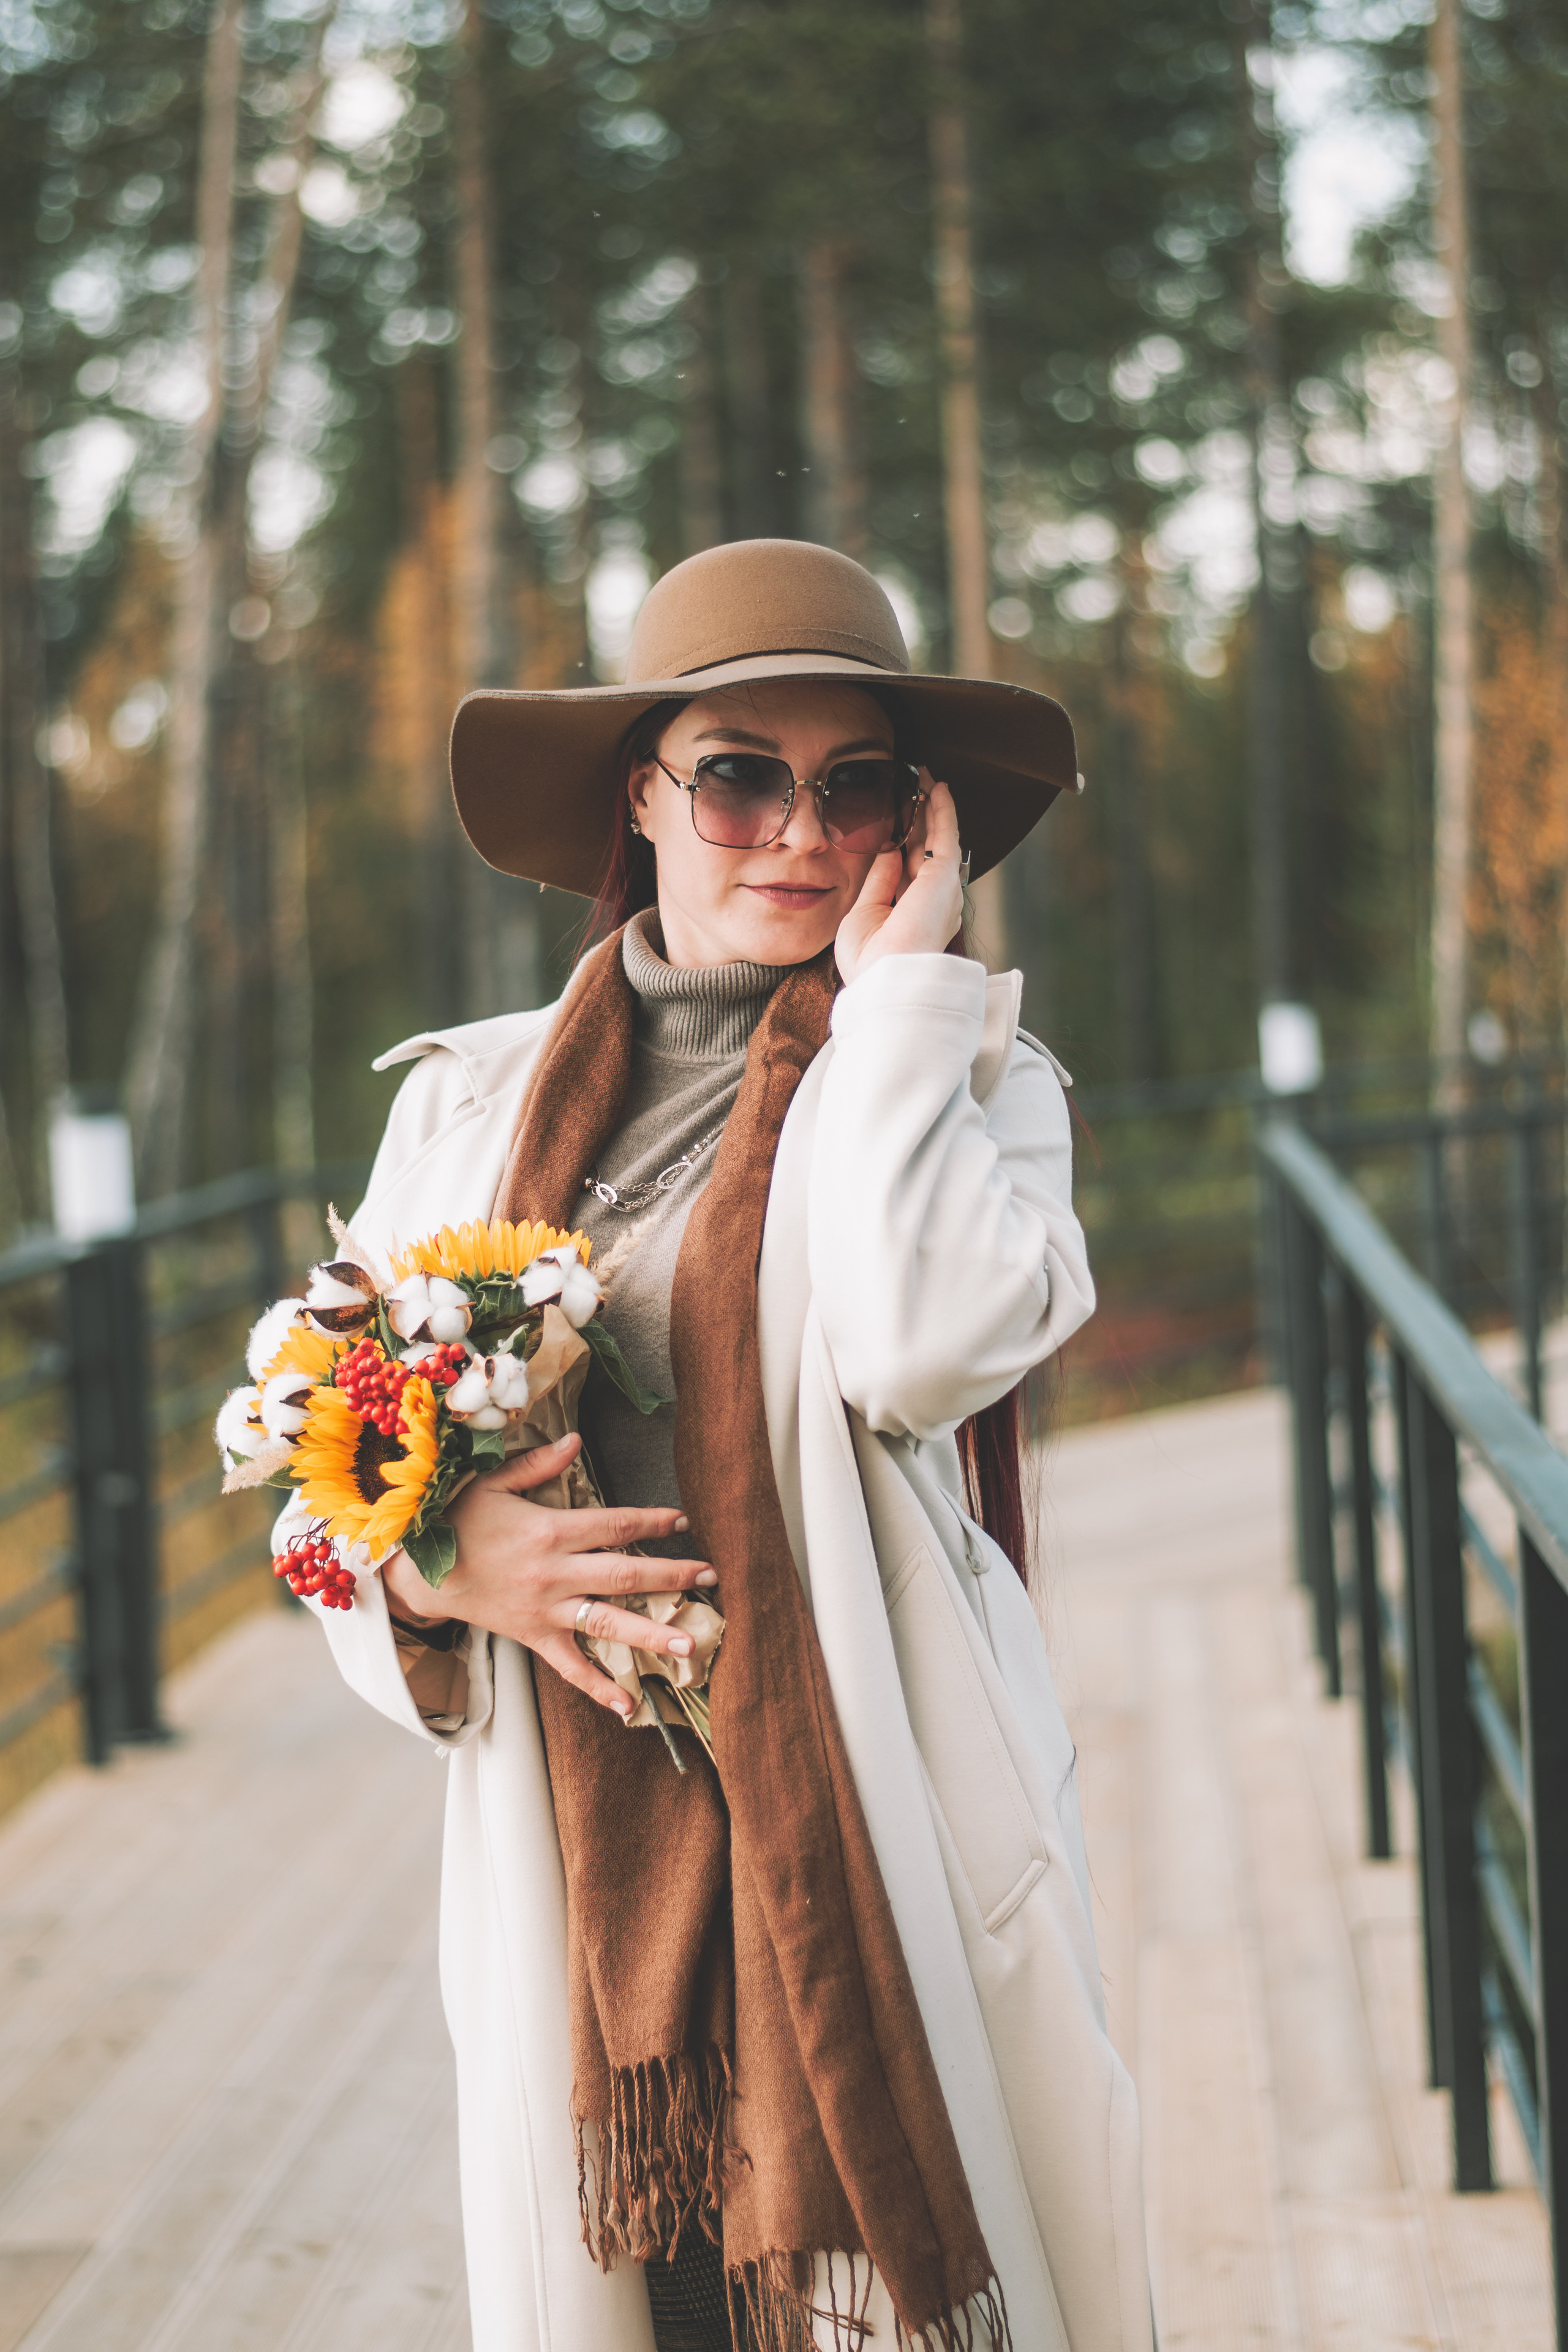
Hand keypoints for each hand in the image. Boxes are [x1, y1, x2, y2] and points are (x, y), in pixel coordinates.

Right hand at [379, 1432, 716, 1721]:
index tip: (684, 1521)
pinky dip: (598, 1687)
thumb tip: (576, 1441)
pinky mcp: (533, 1637)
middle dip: (670, 1576)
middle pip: (623, 1575)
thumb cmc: (456, 1521)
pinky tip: (628, 1705)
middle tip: (709, 1580)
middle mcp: (554, 1574)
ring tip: (691, 1645)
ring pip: (606, 1624)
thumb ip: (538, 1464)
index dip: (651, 1523)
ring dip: (651, 1634)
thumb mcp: (493, 1482)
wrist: (418, 1572)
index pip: (614, 1525)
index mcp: (550, 1531)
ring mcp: (545, 1610)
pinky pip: (569, 1667)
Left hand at [834, 773, 964, 983]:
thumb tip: (887, 849)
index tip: (891, 818)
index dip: (901, 840)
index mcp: (912, 913)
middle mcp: (931, 900)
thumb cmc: (871, 962)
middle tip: (910, 787)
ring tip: (922, 777)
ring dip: (930, 806)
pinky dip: (943, 809)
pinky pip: (947, 834)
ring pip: (937, 837)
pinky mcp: (944, 877)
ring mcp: (940, 888)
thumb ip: (879, 881)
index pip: (907, 868)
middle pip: (924, 847)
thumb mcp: (864, 914)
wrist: (888, 982)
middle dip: (917, 817)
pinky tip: (938, 787)